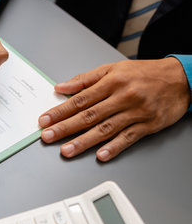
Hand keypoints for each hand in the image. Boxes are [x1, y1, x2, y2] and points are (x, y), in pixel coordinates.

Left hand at [38, 58, 190, 161]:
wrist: (180, 78)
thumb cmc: (143, 73)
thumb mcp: (112, 68)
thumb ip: (85, 79)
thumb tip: (61, 87)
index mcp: (111, 82)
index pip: (80, 99)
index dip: (60, 110)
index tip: (45, 119)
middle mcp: (122, 97)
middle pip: (89, 115)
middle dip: (65, 127)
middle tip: (48, 136)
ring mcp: (136, 112)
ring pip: (106, 129)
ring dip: (84, 141)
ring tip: (67, 150)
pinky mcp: (148, 125)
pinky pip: (129, 137)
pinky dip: (115, 147)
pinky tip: (101, 155)